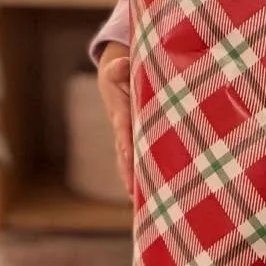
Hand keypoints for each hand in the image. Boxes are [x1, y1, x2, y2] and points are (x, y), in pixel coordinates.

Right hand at [97, 42, 133, 197]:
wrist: (115, 75)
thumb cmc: (120, 71)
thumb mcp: (117, 66)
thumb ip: (119, 67)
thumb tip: (121, 65)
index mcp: (119, 111)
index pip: (123, 129)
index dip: (125, 142)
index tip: (128, 155)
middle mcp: (121, 128)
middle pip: (123, 153)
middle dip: (127, 171)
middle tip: (133, 190)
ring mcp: (127, 136)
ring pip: (129, 161)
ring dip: (133, 179)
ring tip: (142, 200)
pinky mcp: (134, 139)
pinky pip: (137, 159)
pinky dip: (140, 175)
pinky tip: (151, 192)